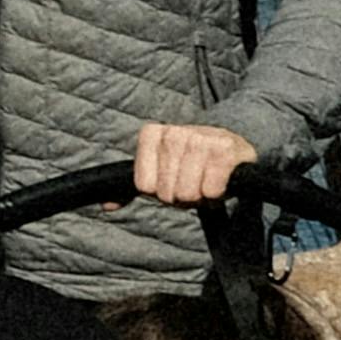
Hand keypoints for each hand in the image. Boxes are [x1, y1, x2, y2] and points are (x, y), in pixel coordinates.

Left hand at [131, 122, 257, 204]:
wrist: (234, 148)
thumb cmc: (191, 163)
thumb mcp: (159, 170)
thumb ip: (129, 188)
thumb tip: (106, 206)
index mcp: (152, 134)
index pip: (144, 187)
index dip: (161, 191)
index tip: (174, 179)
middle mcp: (174, 133)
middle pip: (166, 193)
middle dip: (183, 196)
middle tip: (195, 182)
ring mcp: (200, 138)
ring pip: (188, 194)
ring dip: (201, 197)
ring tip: (208, 181)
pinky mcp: (225, 150)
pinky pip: (210, 191)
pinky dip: (217, 194)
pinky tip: (221, 181)